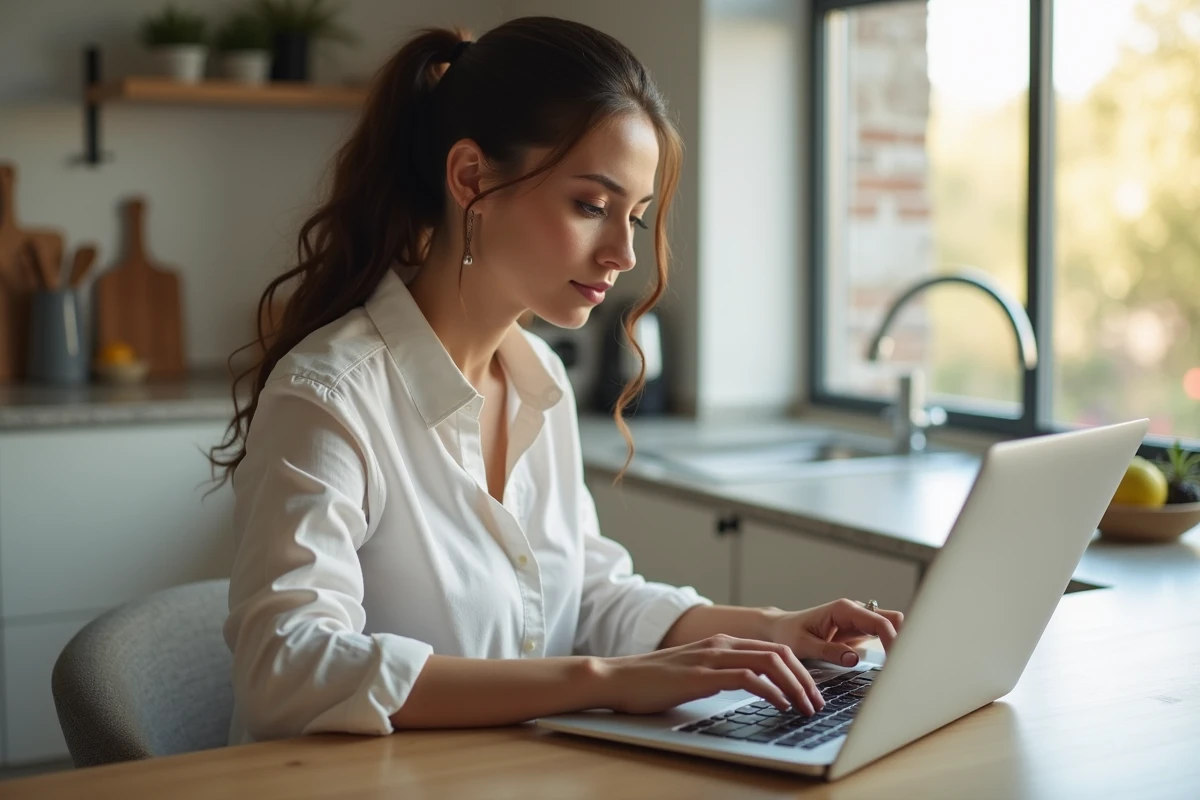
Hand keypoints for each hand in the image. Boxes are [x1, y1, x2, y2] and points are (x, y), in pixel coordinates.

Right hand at [594, 633, 825, 715]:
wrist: (618, 678)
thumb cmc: (653, 681)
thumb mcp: (696, 673)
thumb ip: (721, 674)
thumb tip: (751, 689)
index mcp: (723, 642)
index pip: (774, 649)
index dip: (801, 670)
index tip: (813, 693)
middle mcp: (722, 644)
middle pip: (781, 653)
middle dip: (806, 679)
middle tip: (818, 704)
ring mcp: (712, 657)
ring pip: (770, 662)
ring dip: (795, 686)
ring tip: (806, 708)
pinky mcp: (702, 675)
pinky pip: (748, 677)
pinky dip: (771, 691)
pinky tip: (780, 706)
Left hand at [765, 598, 903, 667]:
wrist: (780, 629)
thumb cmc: (788, 633)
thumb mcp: (804, 645)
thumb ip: (829, 651)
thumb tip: (854, 658)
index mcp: (843, 610)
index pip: (879, 621)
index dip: (893, 639)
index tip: (898, 660)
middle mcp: (855, 612)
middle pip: (892, 620)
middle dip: (901, 640)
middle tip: (902, 666)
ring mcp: (859, 622)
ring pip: (890, 628)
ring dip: (896, 646)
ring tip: (898, 669)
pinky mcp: (859, 634)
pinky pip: (881, 639)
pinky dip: (888, 650)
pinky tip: (888, 667)